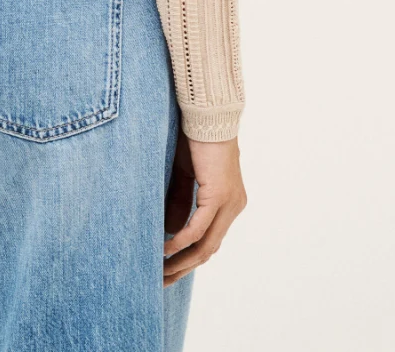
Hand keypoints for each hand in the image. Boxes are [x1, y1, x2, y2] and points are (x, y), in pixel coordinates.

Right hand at [163, 133, 245, 284]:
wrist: (207, 115)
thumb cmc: (196, 138)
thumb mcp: (186, 175)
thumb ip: (182, 200)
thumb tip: (173, 231)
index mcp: (229, 202)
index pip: (210, 240)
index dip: (189, 259)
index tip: (168, 269)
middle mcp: (234, 207)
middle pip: (209, 249)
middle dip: (184, 268)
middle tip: (161, 280)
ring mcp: (229, 203)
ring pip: (206, 245)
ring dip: (181, 262)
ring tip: (160, 271)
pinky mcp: (218, 195)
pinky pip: (198, 228)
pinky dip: (181, 242)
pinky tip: (165, 249)